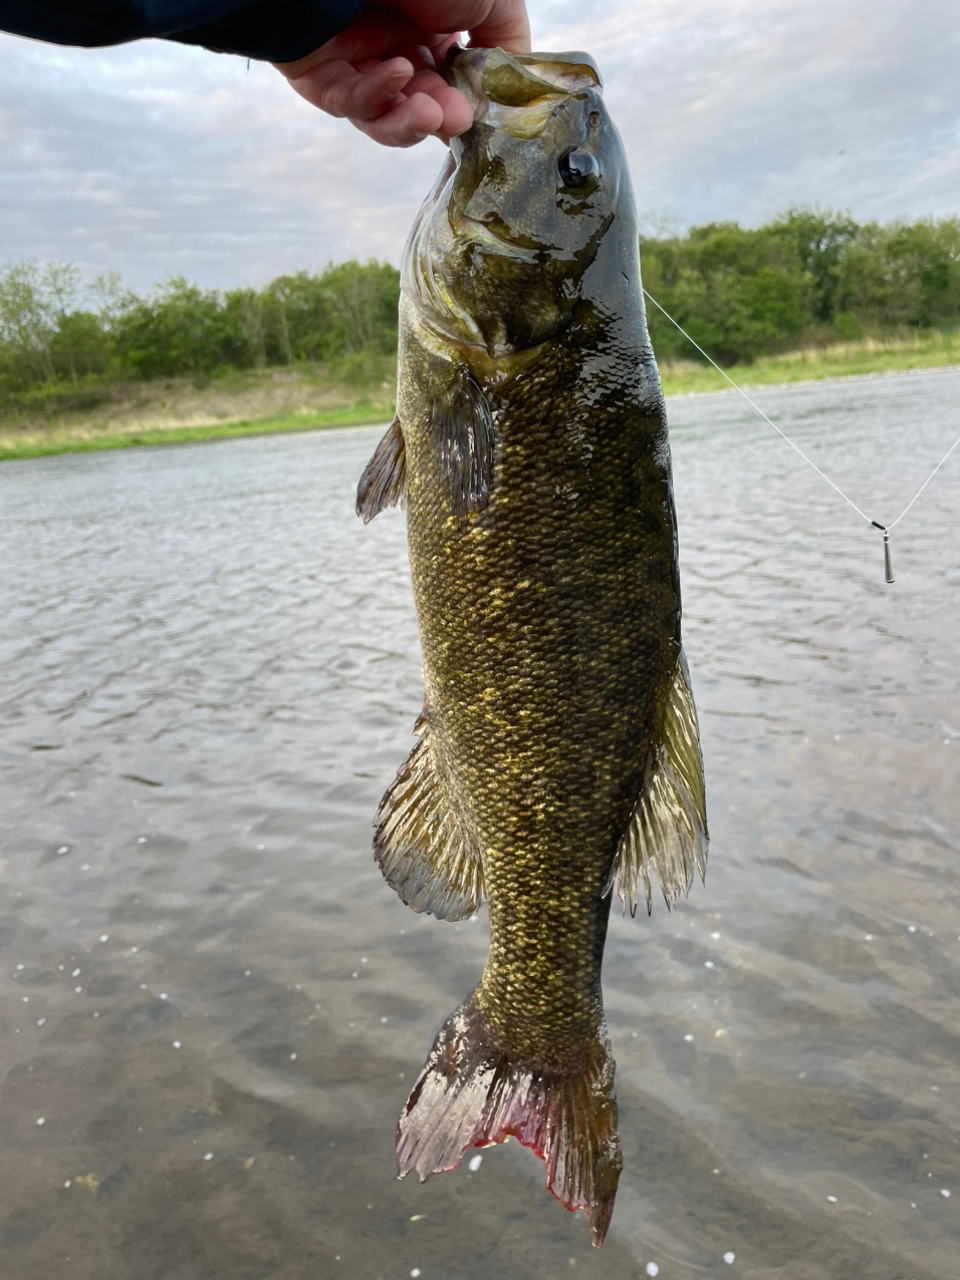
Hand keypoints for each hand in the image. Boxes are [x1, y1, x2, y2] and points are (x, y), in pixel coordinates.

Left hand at [274, 2, 529, 146]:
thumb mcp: (493, 0)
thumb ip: (506, 44)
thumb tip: (508, 88)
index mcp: (431, 27)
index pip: (449, 85)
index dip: (466, 106)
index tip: (481, 119)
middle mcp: (392, 44)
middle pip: (419, 105)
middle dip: (441, 118)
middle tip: (457, 121)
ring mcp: (355, 60)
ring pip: (383, 116)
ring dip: (410, 122)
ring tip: (430, 114)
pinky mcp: (317, 75)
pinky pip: (348, 101)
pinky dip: (376, 94)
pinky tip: (396, 72)